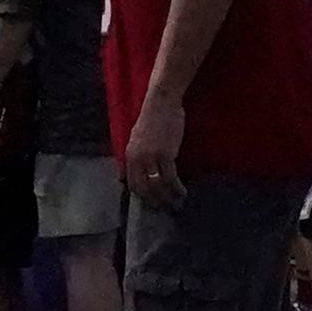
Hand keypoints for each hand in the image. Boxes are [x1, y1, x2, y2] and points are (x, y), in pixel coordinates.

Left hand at [123, 92, 188, 208]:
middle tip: (162, 207)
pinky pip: (170, 178)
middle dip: (153, 201)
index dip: (141, 196)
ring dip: (166, 197)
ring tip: (174, 203)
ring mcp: (151, 158)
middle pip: (143, 188)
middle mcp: (137, 159)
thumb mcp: (138, 137)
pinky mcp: (166, 155)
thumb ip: (138, 155)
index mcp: (130, 155)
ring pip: (157, 186)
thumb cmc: (152, 117)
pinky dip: (176, 188)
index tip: (150, 202)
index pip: (132, 183)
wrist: (161, 102)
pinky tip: (182, 192)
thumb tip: (141, 170)